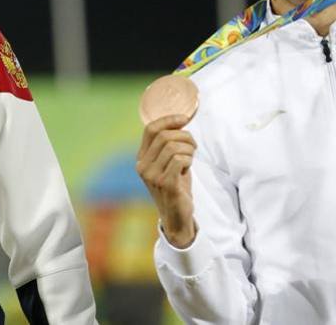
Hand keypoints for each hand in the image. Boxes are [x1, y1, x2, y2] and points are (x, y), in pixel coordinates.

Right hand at [136, 114, 196, 247]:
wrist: (177, 217)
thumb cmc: (176, 187)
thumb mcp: (168, 164)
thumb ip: (168, 145)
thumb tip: (180, 122)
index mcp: (141, 158)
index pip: (150, 129)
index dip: (168, 120)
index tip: (184, 119)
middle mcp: (143, 166)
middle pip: (165, 136)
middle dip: (185, 137)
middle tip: (193, 146)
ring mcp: (152, 176)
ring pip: (174, 147)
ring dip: (189, 150)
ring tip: (191, 159)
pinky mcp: (165, 184)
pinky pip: (179, 160)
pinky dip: (188, 160)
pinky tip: (188, 167)